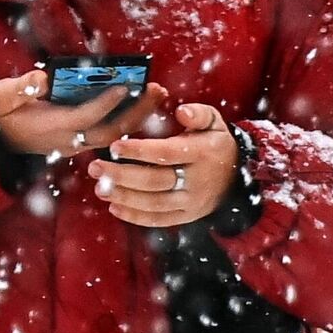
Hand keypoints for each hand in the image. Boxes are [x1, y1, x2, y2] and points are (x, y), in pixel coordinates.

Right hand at [0, 71, 168, 159]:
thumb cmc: (1, 113)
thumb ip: (20, 88)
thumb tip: (42, 78)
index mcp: (52, 127)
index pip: (86, 116)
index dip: (105, 103)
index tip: (125, 85)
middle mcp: (70, 139)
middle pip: (111, 131)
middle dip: (136, 112)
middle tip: (156, 89)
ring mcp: (78, 143)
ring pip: (115, 136)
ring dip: (138, 116)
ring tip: (157, 94)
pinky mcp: (81, 141)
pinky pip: (111, 134)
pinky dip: (130, 121)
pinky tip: (144, 104)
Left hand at [88, 102, 238, 227]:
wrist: (236, 178)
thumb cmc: (215, 143)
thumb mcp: (214, 122)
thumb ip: (198, 113)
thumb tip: (181, 111)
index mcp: (202, 153)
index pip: (166, 153)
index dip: (139, 150)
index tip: (113, 146)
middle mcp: (197, 180)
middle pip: (155, 181)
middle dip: (121, 175)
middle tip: (95, 167)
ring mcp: (191, 202)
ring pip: (154, 204)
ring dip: (124, 197)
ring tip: (99, 187)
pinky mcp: (187, 216)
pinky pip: (159, 220)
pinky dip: (135, 217)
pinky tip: (114, 208)